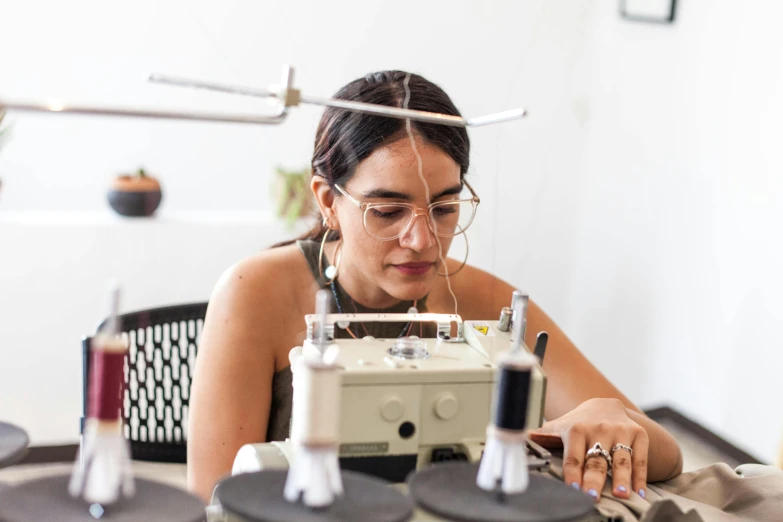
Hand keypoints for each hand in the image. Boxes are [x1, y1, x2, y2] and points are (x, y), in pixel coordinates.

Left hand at [531, 398, 648, 500]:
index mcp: (576, 429)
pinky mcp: (639, 434)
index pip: (573, 456)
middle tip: (592, 497)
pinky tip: (639, 492)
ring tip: (622, 495)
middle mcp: (599, 429)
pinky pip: (641, 458)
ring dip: (622, 478)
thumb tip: (515, 440)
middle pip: (596, 459)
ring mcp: (620, 431)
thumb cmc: (579, 423)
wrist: (607, 405)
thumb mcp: (559, 427)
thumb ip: (542, 437)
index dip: (572, 473)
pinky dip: (641, 476)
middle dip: (594, 479)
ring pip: (621, 459)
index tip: (572, 489)